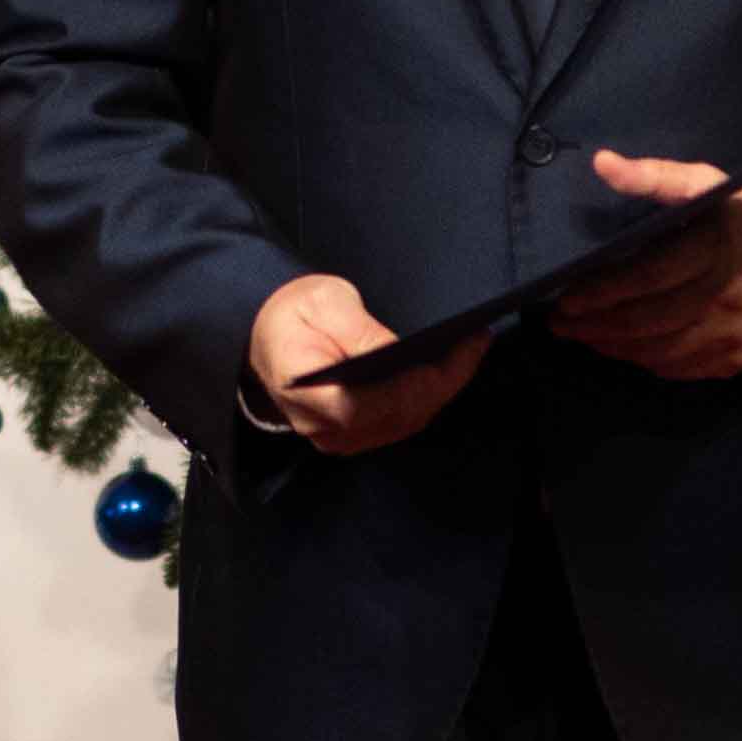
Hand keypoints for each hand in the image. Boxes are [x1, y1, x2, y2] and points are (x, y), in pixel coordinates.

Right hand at [250, 272, 488, 456]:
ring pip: (406, 422)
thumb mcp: (322, 302)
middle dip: (446, 379)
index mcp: (309, 395)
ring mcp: (340, 438)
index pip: (375, 403)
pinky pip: (400, 421)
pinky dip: (428, 397)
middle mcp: (325, 428)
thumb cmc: (291, 314)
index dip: (423, 381)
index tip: (458, 348)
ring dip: (444, 389)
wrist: (264, 336)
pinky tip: (448, 369)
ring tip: (471, 349)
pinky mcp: (354, 436)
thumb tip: (397, 350)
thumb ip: (358, 330)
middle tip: (477, 340)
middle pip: (400, 415)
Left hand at [550, 151, 741, 379]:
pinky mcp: (731, 361)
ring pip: (656, 349)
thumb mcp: (716, 187)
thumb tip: (603, 164)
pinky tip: (617, 348)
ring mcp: (728, 335)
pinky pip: (675, 367)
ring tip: (578, 334)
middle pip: (646, 319)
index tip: (565, 296)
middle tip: (558, 322)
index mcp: (715, 250)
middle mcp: (722, 297)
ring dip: (610, 345)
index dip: (603, 290)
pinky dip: (640, 360)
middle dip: (595, 324)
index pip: (649, 276)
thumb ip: (659, 177)